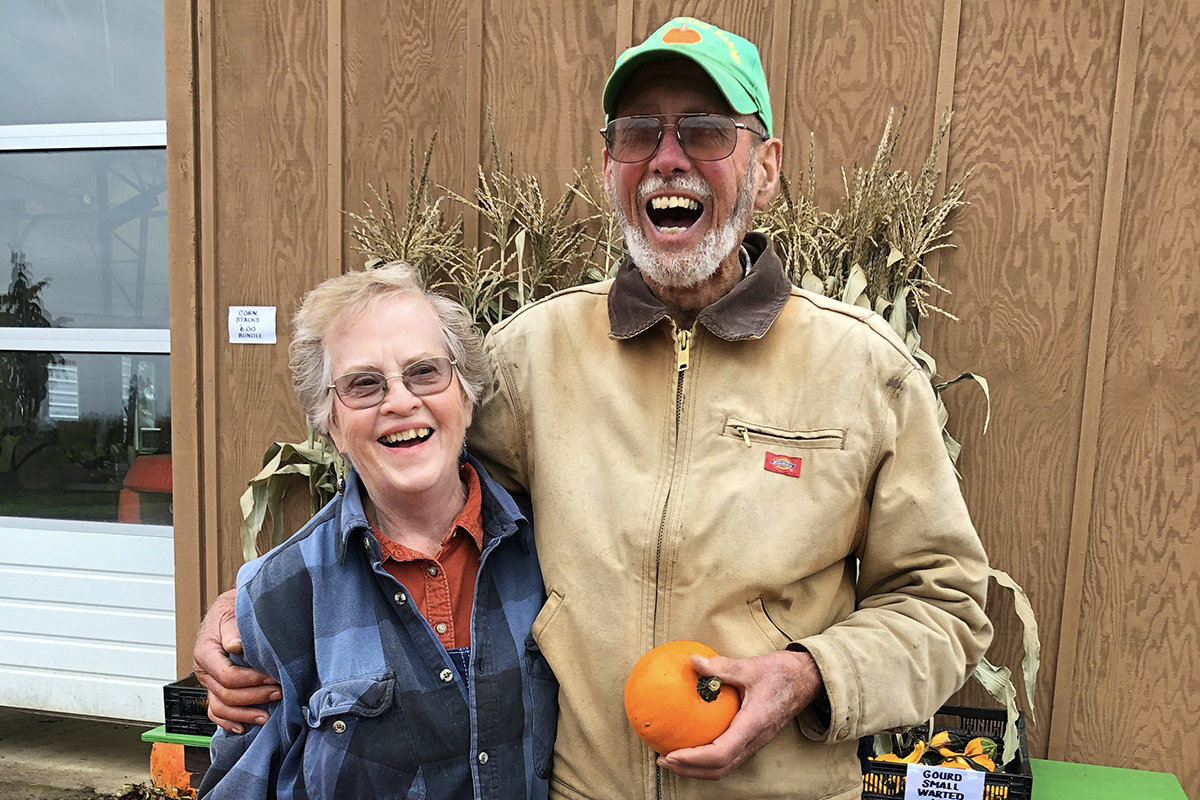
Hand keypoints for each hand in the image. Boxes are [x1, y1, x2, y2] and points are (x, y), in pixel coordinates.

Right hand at [192, 588, 279, 732]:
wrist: (231, 608)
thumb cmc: (233, 609)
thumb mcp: (232, 611)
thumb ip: (233, 628)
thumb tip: (236, 644)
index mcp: (206, 651)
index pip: (226, 676)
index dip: (251, 681)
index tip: (272, 678)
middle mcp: (204, 670)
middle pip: (226, 694)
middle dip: (254, 697)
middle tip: (279, 693)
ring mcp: (208, 681)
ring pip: (220, 707)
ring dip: (244, 714)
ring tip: (267, 716)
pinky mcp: (214, 688)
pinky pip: (216, 712)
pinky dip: (228, 722)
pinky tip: (243, 728)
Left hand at [657, 649, 823, 780]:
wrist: (807, 680)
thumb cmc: (781, 673)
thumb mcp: (750, 666)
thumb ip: (721, 667)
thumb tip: (693, 661)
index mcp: (753, 724)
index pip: (721, 753)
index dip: (694, 759)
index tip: (672, 754)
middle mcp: (754, 740)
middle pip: (719, 768)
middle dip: (690, 770)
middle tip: (663, 760)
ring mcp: (755, 742)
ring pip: (724, 767)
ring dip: (697, 768)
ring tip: (673, 758)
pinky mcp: (753, 739)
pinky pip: (728, 756)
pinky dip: (707, 759)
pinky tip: (692, 744)